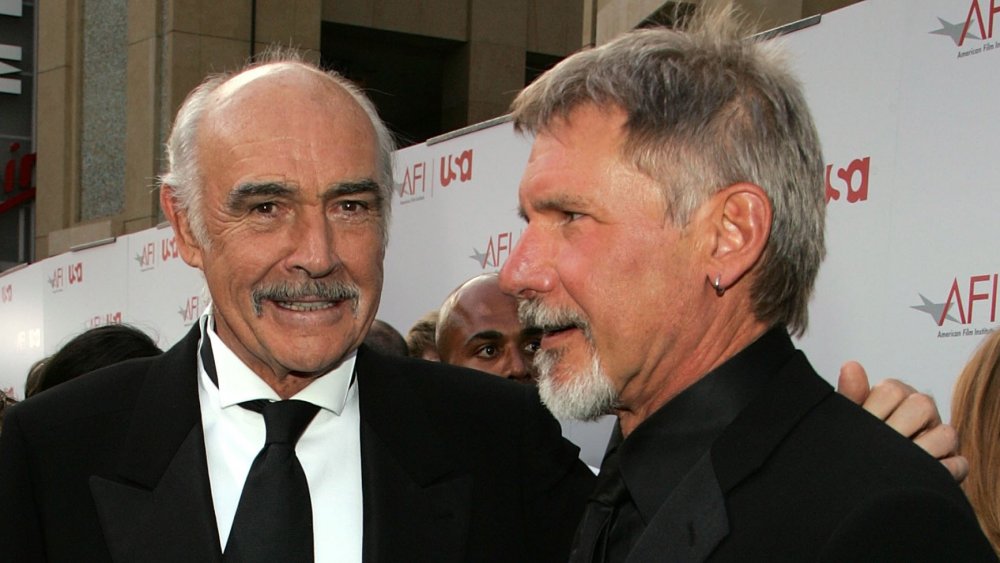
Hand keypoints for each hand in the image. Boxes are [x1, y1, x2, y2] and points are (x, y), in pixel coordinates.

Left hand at [836, 361, 968, 481]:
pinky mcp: (951, 465)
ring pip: (945, 435)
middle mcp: (922, 411)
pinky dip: (940, 472)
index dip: (874, 411)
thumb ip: (850, 395)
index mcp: (895, 394)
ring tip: (895, 465)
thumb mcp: (849, 421)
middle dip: (896, 430)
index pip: (891, 390)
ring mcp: (939, 438)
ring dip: (920, 453)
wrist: (862, 476)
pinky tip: (914, 478)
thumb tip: (851, 366)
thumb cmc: (858, 442)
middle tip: (877, 448)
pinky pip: (957, 465)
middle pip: (922, 406)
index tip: (862, 429)